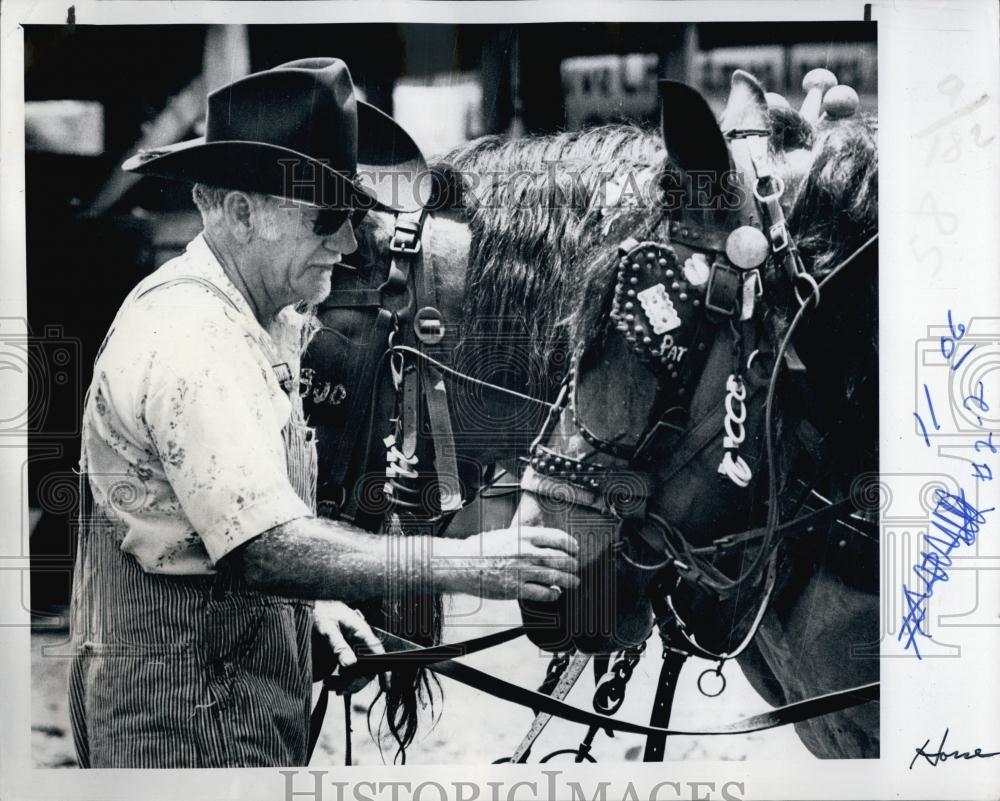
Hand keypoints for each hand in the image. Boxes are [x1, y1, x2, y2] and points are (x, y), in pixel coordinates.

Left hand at [312, 601, 383, 693]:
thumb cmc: (324, 613)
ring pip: (358, 671)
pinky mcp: (347, 651)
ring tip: (330, 686)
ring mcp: (355, 647)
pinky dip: (341, 679)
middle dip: (356, 683)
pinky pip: (349, 669)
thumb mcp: (328, 629)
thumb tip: (350, 664)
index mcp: (362, 633)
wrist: (316, 605)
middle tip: (339, 691)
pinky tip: (330, 682)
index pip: (379, 654)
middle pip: (367, 668)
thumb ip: (339, 646)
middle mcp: (361, 641)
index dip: (384, 671)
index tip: (386, 686)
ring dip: (347, 683)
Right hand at [445, 526, 579, 601]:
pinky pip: (542, 593)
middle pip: (560, 558)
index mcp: (524, 535)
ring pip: (555, 577)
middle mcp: (525, 552)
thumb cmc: (481, 548)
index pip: (557, 538)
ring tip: (573, 582)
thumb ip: (525, 535)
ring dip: (569, 580)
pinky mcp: (516, 589)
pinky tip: (555, 593)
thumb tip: (544, 536)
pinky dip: (553, 594)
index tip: (575, 549)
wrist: (461, 565)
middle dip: (573, 564)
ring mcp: (522, 571)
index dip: (571, 545)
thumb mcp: (505, 534)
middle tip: (576, 567)